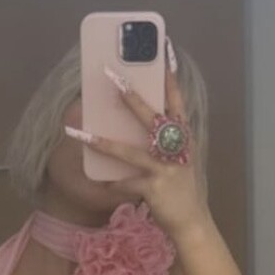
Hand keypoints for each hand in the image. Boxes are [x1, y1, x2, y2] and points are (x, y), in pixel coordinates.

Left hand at [70, 52, 211, 242]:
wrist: (192, 222)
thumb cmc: (180, 188)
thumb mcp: (177, 160)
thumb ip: (163, 142)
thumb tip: (137, 125)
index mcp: (183, 138)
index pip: (177, 102)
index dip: (171, 78)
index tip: (165, 52)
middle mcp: (176, 149)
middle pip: (152, 117)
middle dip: (131, 97)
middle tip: (113, 77)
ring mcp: (166, 169)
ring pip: (132, 152)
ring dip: (105, 144)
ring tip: (82, 134)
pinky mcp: (155, 189)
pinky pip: (128, 184)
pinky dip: (115, 186)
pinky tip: (104, 187)